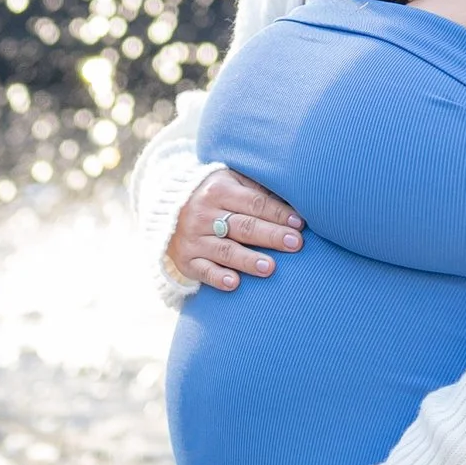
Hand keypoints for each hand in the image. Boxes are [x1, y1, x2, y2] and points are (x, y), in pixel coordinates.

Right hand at [170, 165, 303, 291]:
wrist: (165, 209)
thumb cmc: (213, 195)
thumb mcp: (230, 181)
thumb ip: (257, 189)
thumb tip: (296, 200)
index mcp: (218, 190)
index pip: (254, 203)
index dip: (278, 213)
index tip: (300, 224)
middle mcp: (203, 213)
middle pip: (243, 226)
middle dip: (272, 235)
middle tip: (296, 244)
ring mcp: (193, 238)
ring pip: (225, 250)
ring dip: (248, 259)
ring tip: (270, 267)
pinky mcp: (186, 259)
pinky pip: (203, 270)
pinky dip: (218, 277)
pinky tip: (234, 283)